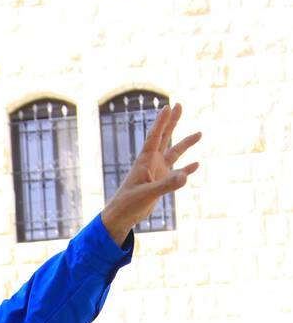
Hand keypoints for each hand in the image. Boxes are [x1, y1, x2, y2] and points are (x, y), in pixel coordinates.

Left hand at [101, 103, 200, 245]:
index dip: (162, 121)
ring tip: (199, 133)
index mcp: (145, 160)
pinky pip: (177, 174)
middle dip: (173, 122)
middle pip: (164, 137)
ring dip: (186, 144)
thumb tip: (185, 176)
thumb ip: (166, 184)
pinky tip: (196, 164)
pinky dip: (186, 169)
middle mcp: (152, 163)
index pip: (155, 136)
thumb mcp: (147, 194)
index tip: (169, 106)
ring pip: (174, 154)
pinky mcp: (161, 183)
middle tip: (180, 105)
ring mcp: (157, 172)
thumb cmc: (129, 203)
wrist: (122, 217)